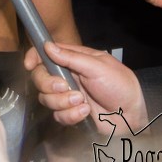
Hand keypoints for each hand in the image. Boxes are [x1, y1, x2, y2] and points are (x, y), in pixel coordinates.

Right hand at [24, 42, 146, 131]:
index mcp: (73, 60)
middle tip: (65, 88)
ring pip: (46, 98)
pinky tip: (85, 113)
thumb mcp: (98, 67)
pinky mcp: (70, 113)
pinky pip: (57, 115)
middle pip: (40, 77)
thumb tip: (48, 46)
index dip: (34, 57)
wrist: (132, 116)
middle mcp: (67, 76)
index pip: (46, 53)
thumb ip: (72, 57)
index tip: (30, 65)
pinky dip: (70, 115)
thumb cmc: (120, 86)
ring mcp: (67, 95)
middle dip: (49, 85)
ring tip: (83, 103)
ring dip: (63, 102)